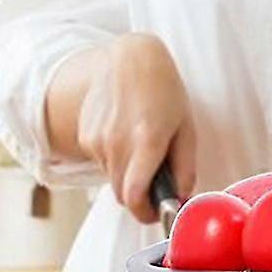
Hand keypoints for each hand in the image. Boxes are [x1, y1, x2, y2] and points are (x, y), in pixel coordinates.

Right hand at [76, 33, 196, 223]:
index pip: (134, 197)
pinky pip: (101, 162)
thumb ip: (185, 168)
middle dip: (139, 196)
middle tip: (153, 181)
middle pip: (122, 195)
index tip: (156, 212)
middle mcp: (117, 142)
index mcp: (147, 140)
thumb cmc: (163, 90)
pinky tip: (123, 134)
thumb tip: (181, 198)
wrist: (128, 59)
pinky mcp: (86, 136)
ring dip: (125, 174)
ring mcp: (97, 139)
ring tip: (139, 145)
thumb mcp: (186, 127)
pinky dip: (113, 158)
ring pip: (111, 179)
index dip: (146, 213)